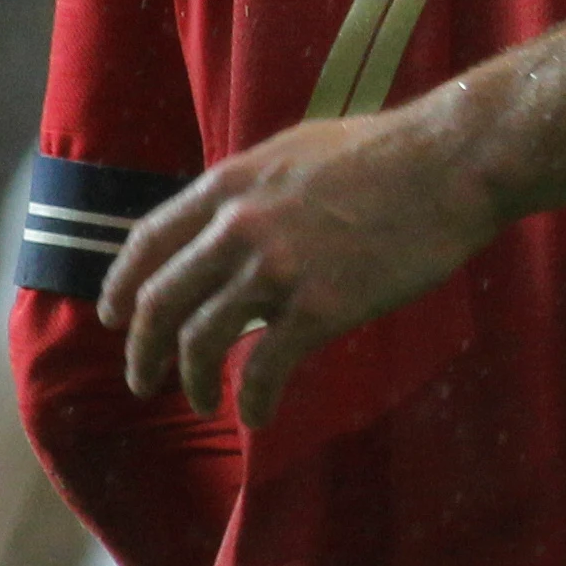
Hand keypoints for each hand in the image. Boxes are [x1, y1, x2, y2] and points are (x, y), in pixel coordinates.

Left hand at [104, 103, 501, 427]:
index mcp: (229, 184)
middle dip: (142, 349)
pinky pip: (266, 366)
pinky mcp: (321, 306)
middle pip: (159, 301)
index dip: (120, 285)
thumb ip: (257, 186)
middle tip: (144, 379)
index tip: (113, 316)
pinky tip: (259, 415)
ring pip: (201, 340)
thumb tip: (236, 215)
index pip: (148, 241)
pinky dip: (255, 399)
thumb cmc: (392, 149)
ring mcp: (277, 268)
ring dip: (193, 380)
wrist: (452, 162)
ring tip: (201, 402)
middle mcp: (237, 226)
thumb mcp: (299, 150)